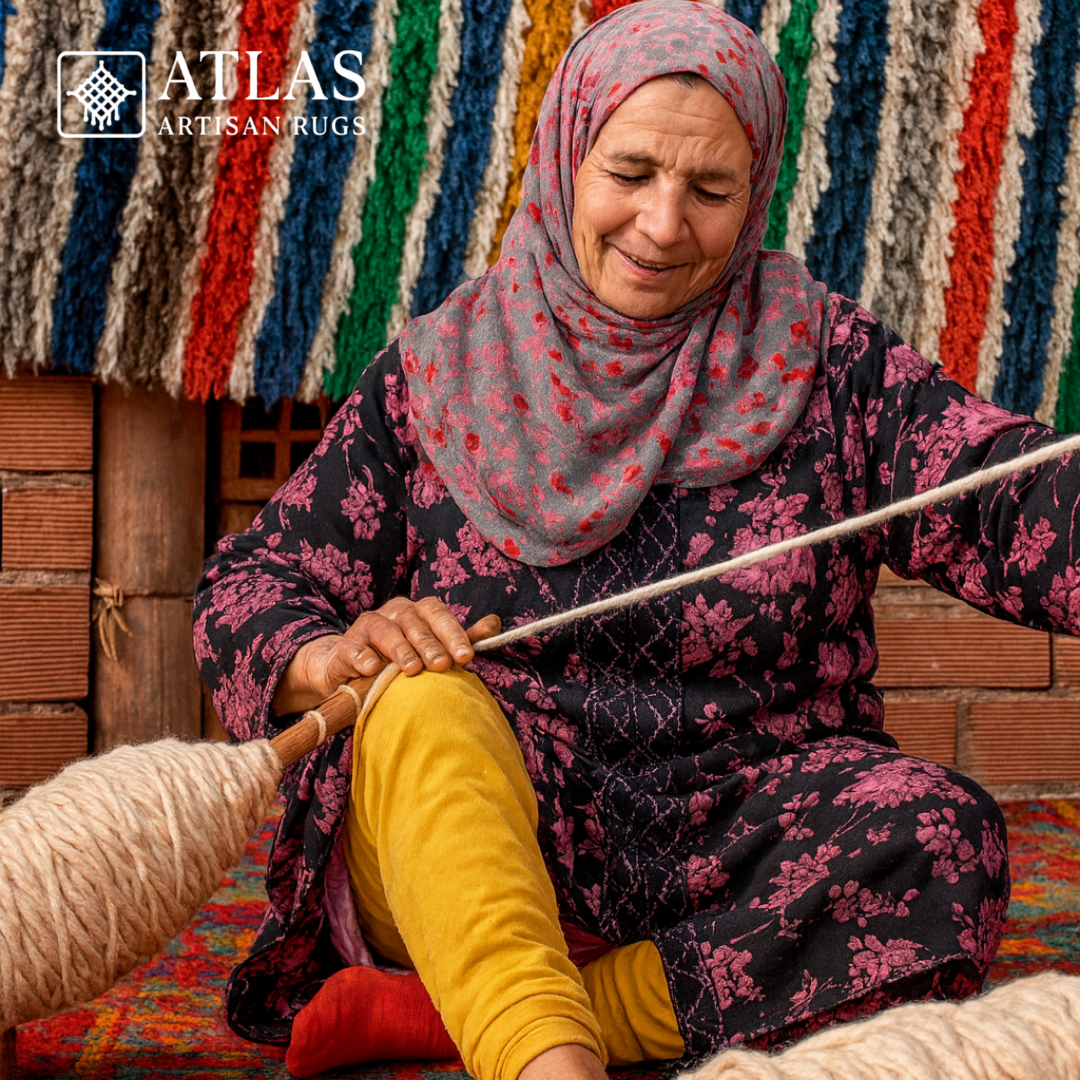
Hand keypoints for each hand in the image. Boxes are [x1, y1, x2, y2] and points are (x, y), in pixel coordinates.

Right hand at [271, 598, 500, 714]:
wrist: (349, 670)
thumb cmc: (398, 659)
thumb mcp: (431, 649)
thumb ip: (460, 639)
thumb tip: (494, 624)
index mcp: (417, 612)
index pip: (439, 615)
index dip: (453, 634)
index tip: (466, 657)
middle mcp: (394, 614)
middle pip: (414, 623)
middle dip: (430, 644)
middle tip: (442, 665)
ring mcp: (366, 628)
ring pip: (385, 631)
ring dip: (400, 649)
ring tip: (412, 669)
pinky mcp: (344, 648)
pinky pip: (351, 648)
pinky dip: (361, 656)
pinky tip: (372, 668)